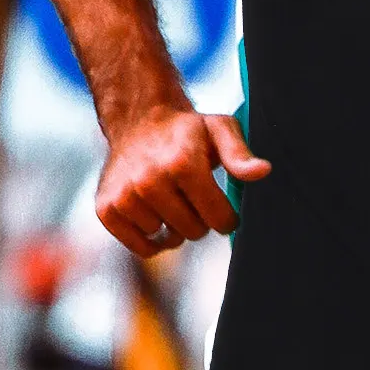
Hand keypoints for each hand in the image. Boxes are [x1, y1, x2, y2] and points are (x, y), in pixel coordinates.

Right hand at [96, 108, 270, 257]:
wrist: (138, 121)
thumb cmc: (187, 130)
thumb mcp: (220, 130)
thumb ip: (240, 154)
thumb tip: (263, 171)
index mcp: (182, 163)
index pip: (219, 217)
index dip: (228, 218)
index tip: (225, 210)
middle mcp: (149, 181)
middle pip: (195, 231)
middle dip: (202, 220)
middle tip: (195, 197)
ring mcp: (125, 196)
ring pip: (168, 239)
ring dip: (175, 226)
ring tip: (173, 199)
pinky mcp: (106, 209)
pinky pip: (141, 247)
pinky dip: (152, 239)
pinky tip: (157, 216)